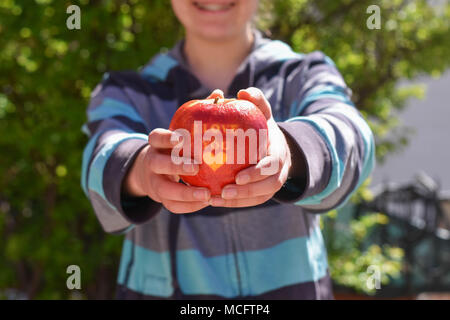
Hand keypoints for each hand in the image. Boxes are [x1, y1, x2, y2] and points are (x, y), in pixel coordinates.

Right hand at [123, 128, 210, 213]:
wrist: (153, 173)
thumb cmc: (176, 150)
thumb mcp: (179, 137)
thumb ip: (197, 125)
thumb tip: (221, 102)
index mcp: (156, 145)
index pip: (156, 137)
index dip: (166, 138)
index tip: (180, 138)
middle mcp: (152, 162)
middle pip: (157, 164)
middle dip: (176, 166)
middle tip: (196, 167)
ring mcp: (155, 182)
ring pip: (164, 190)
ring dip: (186, 193)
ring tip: (207, 194)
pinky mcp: (161, 198)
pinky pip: (173, 205)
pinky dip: (190, 206)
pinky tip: (207, 202)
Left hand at [209, 87, 292, 207]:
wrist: (274, 145)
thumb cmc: (263, 127)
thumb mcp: (263, 112)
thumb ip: (256, 101)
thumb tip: (242, 91)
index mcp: (278, 153)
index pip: (271, 166)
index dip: (256, 173)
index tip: (238, 177)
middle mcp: (279, 172)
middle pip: (266, 187)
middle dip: (246, 192)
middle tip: (223, 191)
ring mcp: (272, 185)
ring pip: (258, 198)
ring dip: (237, 201)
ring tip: (215, 200)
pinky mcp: (263, 194)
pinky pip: (250, 202)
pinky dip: (234, 203)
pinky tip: (214, 201)